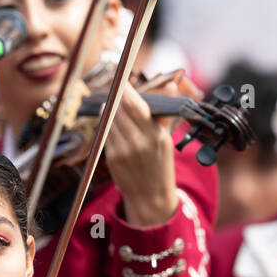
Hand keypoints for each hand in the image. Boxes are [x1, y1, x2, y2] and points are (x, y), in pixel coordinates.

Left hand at [105, 83, 179, 226]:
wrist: (150, 196)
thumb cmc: (160, 165)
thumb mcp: (167, 139)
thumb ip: (165, 113)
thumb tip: (171, 85)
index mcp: (156, 136)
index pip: (137, 106)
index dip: (127, 91)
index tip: (123, 80)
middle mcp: (139, 142)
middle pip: (120, 110)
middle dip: (117, 98)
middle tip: (116, 88)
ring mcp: (124, 150)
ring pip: (110, 120)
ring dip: (109, 109)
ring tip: (110, 102)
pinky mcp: (112, 158)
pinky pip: (105, 134)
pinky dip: (106, 124)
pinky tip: (108, 119)